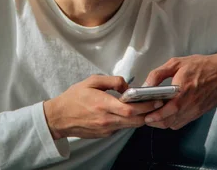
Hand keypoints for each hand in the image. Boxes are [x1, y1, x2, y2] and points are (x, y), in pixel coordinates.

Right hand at [43, 75, 163, 139]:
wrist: (59, 117)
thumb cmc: (73, 98)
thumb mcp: (91, 81)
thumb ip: (112, 81)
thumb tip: (127, 86)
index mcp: (103, 104)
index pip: (130, 109)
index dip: (146, 106)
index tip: (155, 100)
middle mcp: (106, 119)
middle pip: (135, 120)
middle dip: (149, 113)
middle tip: (157, 104)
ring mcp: (106, 129)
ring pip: (130, 125)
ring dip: (140, 118)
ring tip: (146, 107)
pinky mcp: (105, 134)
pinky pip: (121, 127)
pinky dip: (128, 121)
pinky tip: (128, 113)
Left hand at [142, 47, 216, 129]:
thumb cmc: (201, 66)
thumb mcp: (176, 63)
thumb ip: (158, 74)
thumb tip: (146, 84)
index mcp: (183, 90)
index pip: (166, 111)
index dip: (154, 116)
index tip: (144, 114)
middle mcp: (190, 104)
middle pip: (168, 121)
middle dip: (155, 121)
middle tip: (145, 115)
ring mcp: (195, 110)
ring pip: (175, 124)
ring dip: (163, 122)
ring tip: (154, 115)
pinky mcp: (199, 113)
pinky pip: (182, 122)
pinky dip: (172, 121)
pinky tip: (167, 114)